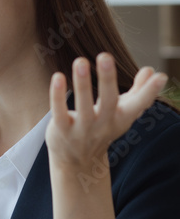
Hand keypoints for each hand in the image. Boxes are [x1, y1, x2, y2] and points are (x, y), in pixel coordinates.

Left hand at [46, 52, 167, 170]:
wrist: (77, 163)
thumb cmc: (102, 128)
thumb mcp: (122, 113)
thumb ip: (138, 92)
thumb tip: (152, 70)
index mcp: (121, 118)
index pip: (138, 105)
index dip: (150, 92)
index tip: (161, 76)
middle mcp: (103, 124)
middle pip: (108, 102)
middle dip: (107, 79)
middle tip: (105, 55)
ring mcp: (82, 130)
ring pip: (83, 107)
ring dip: (82, 84)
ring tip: (81, 61)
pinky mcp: (61, 131)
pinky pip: (60, 113)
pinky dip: (57, 96)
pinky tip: (58, 76)